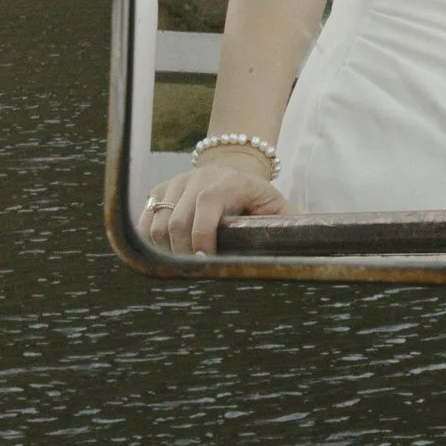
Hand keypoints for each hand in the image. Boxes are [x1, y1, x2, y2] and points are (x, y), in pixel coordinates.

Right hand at [139, 146, 289, 257]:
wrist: (234, 169)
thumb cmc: (258, 199)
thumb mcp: (277, 208)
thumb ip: (288, 227)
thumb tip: (303, 251)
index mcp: (228, 182)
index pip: (206, 205)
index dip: (202, 236)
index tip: (205, 264)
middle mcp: (196, 178)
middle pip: (176, 221)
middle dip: (183, 253)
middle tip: (194, 276)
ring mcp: (174, 183)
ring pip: (156, 224)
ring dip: (166, 252)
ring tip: (183, 269)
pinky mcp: (158, 191)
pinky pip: (142, 222)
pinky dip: (149, 243)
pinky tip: (165, 257)